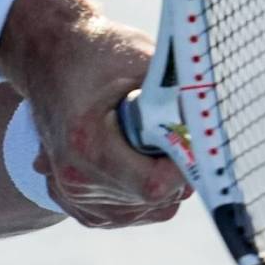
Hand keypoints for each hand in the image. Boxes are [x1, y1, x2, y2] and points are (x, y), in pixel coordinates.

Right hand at [0, 0, 188, 229]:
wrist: (48, 53)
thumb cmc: (96, 51)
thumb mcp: (142, 60)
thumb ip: (179, 96)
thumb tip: (216, 129)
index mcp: (85, 145)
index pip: (155, 186)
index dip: (185, 165)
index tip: (193, 137)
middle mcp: (74, 178)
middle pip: (155, 200)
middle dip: (174, 167)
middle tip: (166, 127)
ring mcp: (72, 194)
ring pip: (149, 209)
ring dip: (162, 179)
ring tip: (142, 137)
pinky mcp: (75, 202)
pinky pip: (131, 212)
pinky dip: (144, 188)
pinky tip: (133, 154)